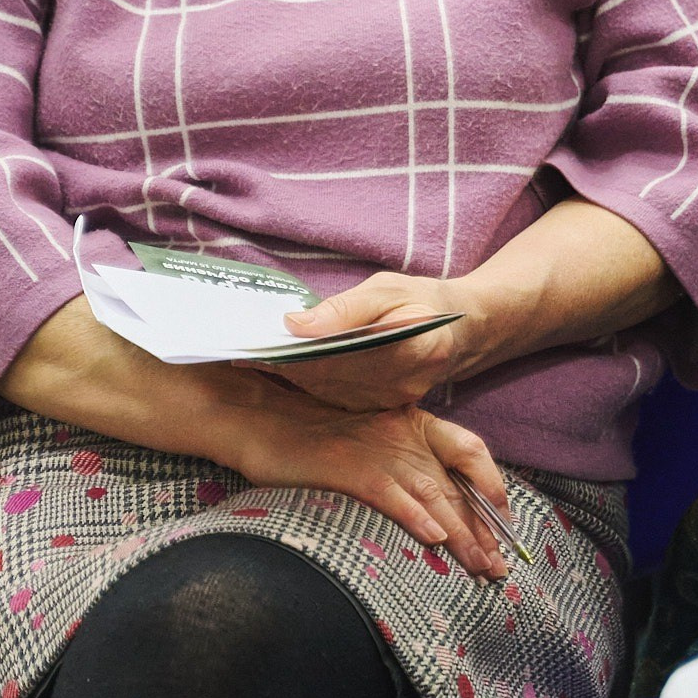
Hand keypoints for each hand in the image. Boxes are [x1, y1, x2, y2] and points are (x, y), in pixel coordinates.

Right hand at [212, 370, 512, 580]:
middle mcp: (401, 434)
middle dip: (482, 531)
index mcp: (409, 422)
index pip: (469, 450)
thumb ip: (394, 458)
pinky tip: (434, 539)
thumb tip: (425, 501)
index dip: (492, 486)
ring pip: (433, 495)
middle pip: (456, 485)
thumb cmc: (304, 433)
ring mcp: (376, 449)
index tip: (504, 521)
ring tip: (480, 567)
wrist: (256, 415)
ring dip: (461, 535)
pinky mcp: (348, 465)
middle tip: (498, 568)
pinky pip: (392, 494)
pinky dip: (415, 517)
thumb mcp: (361, 437)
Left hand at [270, 271, 480, 412]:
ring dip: (292, 378)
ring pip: (331, 391)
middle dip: (286, 366)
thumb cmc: (419, 300)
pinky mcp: (383, 408)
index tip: (259, 346)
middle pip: (333, 377)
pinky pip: (338, 397)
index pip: (347, 354)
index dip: (301, 353)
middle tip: (241, 355)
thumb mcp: (386, 288)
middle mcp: (407, 383)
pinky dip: (309, 384)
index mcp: (417, 347)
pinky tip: (282, 371)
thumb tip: (296, 325)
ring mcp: (394, 401)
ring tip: (253, 361)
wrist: (456, 331)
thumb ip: (344, 309)